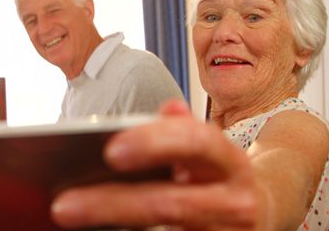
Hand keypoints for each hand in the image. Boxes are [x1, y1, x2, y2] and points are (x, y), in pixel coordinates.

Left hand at [51, 99, 259, 230]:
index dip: (155, 143)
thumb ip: (182, 131)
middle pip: (170, 202)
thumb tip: (169, 109)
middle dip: (113, 204)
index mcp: (228, 161)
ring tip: (70, 219)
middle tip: (63, 205)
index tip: (110, 150)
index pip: (196, 143)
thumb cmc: (218, 175)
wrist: (265, 211)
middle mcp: (235, 200)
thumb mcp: (209, 150)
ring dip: (116, 228)